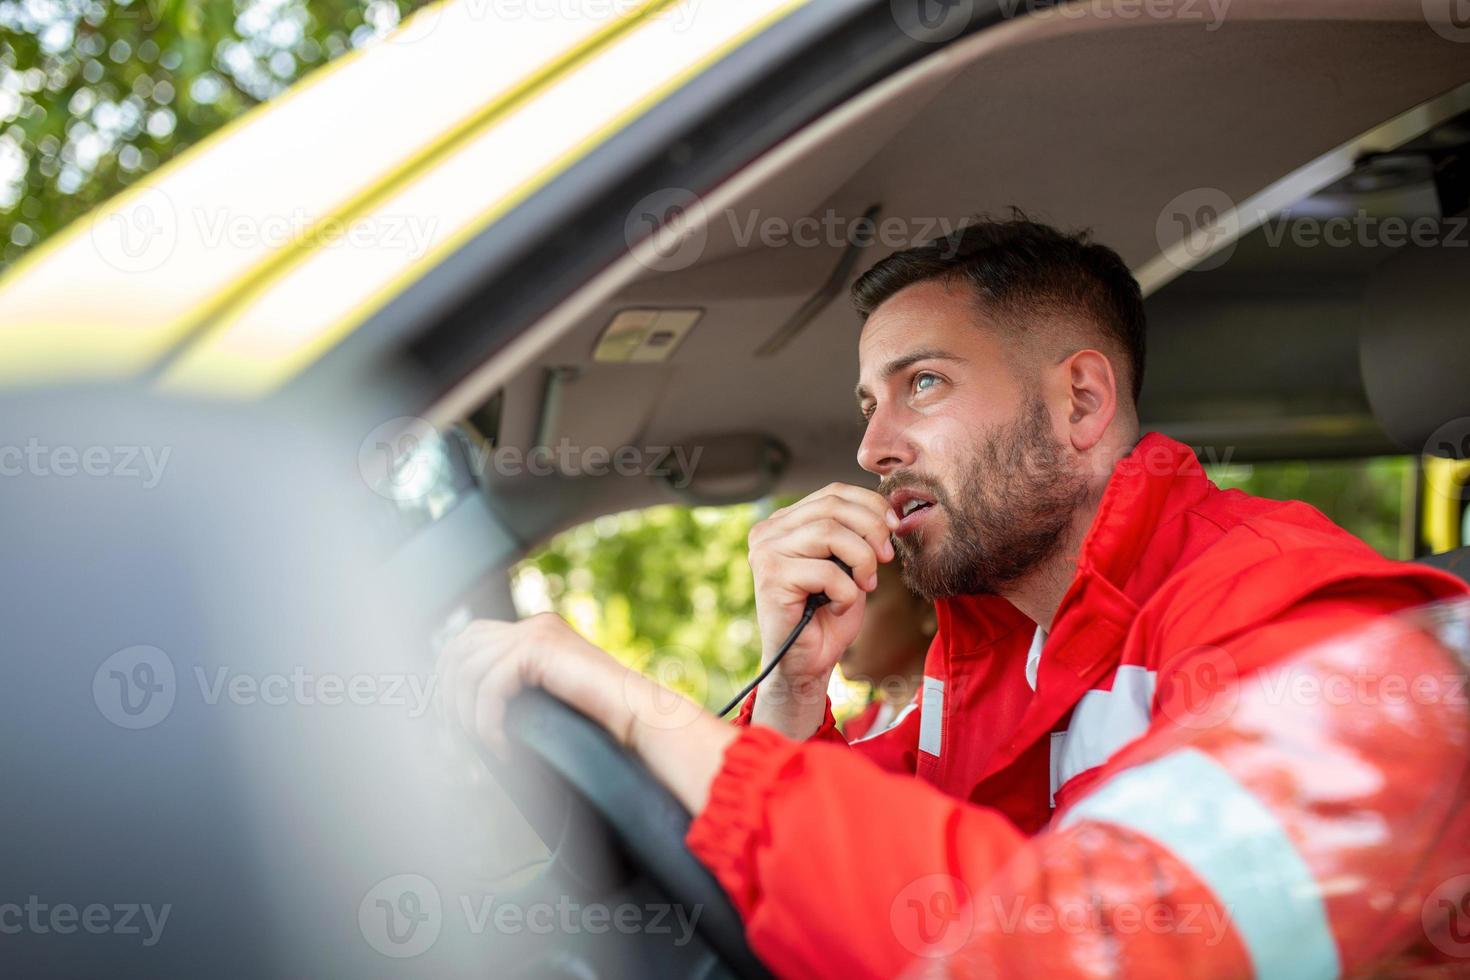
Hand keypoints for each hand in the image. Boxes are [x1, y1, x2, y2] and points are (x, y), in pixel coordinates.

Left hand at [436, 613, 733, 813]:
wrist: (641, 718)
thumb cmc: (603, 720)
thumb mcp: (550, 699)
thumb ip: (518, 692)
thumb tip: (467, 712)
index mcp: (537, 632)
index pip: (471, 638)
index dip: (449, 674)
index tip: (449, 716)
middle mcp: (535, 625)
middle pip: (460, 647)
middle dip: (447, 693)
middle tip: (456, 734)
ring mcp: (537, 632)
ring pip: (469, 669)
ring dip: (466, 713)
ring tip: (483, 743)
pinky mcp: (539, 648)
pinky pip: (489, 686)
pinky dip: (487, 721)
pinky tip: (501, 744)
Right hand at [747, 483, 897, 686]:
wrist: (805, 662)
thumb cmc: (827, 613)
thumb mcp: (848, 563)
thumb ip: (856, 531)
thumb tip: (887, 509)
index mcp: (785, 521)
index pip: (833, 492)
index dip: (871, 505)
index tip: (894, 528)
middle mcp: (769, 531)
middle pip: (833, 506)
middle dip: (872, 530)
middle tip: (886, 559)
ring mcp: (766, 552)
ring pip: (831, 533)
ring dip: (862, 561)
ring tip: (864, 585)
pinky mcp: (771, 577)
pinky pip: (826, 572)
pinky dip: (847, 593)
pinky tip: (840, 608)